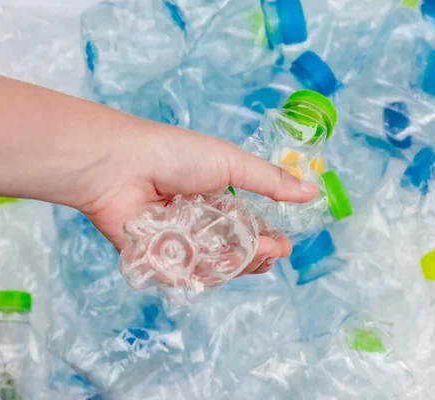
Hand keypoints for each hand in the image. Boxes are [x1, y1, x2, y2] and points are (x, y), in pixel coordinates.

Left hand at [76, 117, 318, 276]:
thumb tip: (313, 191)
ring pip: (217, 270)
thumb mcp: (232, 163)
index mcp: (219, 202)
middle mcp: (202, 225)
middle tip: (271, 251)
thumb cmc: (177, 156)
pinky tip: (214, 266)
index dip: (269, 240)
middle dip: (258, 257)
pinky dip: (201, 274)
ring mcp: (181, 245)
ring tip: (252, 256)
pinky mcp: (158, 261)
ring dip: (237, 267)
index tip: (284, 245)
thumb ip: (271, 181)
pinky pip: (187, 278)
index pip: (251, 230)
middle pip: (237, 255)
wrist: (121, 165)